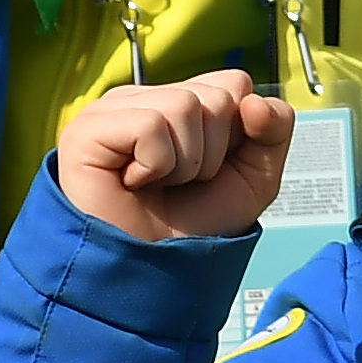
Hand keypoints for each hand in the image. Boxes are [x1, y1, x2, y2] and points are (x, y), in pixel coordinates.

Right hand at [57, 72, 296, 245]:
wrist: (152, 278)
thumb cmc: (193, 227)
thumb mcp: (253, 178)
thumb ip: (274, 130)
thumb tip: (254, 101)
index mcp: (177, 99)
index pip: (234, 84)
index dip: (237, 135)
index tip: (208, 171)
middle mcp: (144, 97)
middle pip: (216, 96)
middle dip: (211, 153)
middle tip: (178, 183)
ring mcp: (112, 109)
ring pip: (184, 105)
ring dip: (183, 164)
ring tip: (156, 185)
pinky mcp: (87, 129)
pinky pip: (151, 124)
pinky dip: (155, 165)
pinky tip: (132, 183)